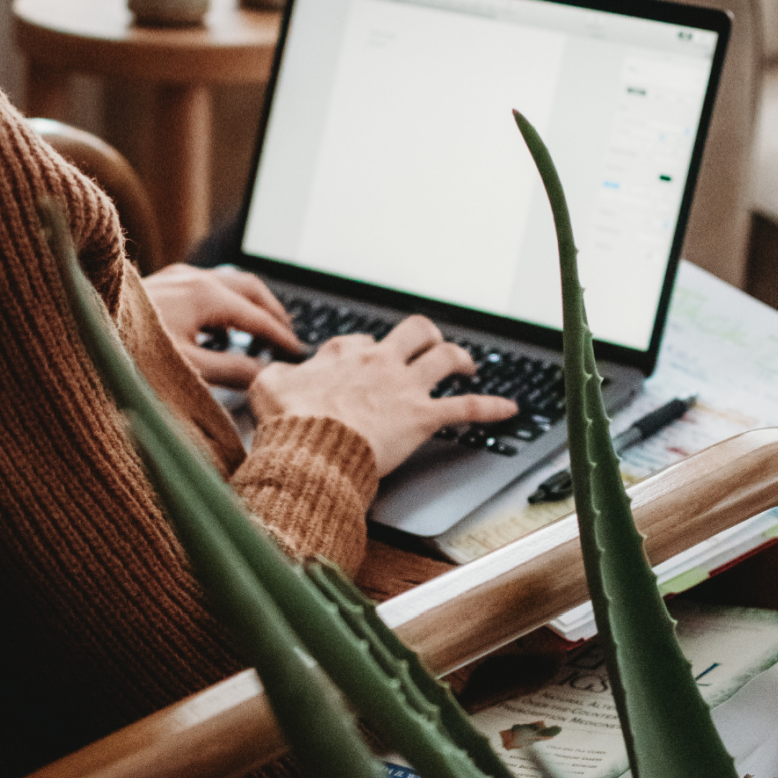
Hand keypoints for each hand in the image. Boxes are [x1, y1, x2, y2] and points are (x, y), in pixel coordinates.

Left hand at [142, 264, 303, 386]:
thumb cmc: (131, 352)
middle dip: (273, 311)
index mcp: (206, 295)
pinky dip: (225, 303)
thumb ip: (232, 371)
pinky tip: (216, 330)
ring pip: (228, 282)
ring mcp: (176, 276)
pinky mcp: (161, 282)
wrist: (83, 332)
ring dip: (249, 305)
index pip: (259, 316)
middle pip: (250, 288)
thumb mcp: (189, 369)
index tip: (298, 354)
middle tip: (288, 337)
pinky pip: (205, 285)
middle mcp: (194, 278)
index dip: (282, 337)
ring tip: (259, 333)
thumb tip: (264, 374)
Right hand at [249, 316, 517, 476]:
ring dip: (461, 359)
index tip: (360, 365)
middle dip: (425, 336)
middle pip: (414, 332)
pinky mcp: (423, 416)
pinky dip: (491, 407)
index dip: (362, 352)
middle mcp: (379, 361)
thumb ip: (276, 377)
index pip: (358, 342)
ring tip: (468, 365)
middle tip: (430, 346)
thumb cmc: (288, 421)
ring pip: (445, 358)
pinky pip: (467, 408)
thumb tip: (275, 377)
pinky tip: (510, 409)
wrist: (311, 445)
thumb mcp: (268, 388)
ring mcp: (404, 387)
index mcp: (343, 353)